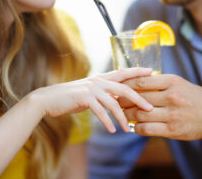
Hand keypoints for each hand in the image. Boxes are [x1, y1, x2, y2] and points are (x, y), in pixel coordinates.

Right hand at [27, 68, 153, 132]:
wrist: (49, 99)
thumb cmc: (71, 97)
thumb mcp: (90, 92)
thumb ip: (104, 93)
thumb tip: (118, 100)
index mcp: (101, 78)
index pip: (123, 72)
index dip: (137, 71)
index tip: (152, 71)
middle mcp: (98, 80)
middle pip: (124, 88)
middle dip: (139, 98)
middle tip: (150, 108)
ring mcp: (91, 88)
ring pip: (114, 103)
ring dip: (122, 118)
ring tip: (128, 129)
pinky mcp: (84, 98)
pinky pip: (100, 111)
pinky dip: (107, 121)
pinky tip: (112, 130)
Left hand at [120, 74, 201, 139]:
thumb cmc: (196, 98)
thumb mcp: (181, 84)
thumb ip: (161, 83)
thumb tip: (137, 82)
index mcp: (173, 82)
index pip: (141, 81)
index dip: (126, 84)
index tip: (118, 86)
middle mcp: (172, 97)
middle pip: (138, 98)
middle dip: (123, 100)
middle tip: (115, 101)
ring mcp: (172, 114)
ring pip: (140, 114)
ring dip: (127, 114)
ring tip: (122, 113)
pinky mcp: (172, 130)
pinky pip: (147, 129)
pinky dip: (136, 127)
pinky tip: (134, 126)